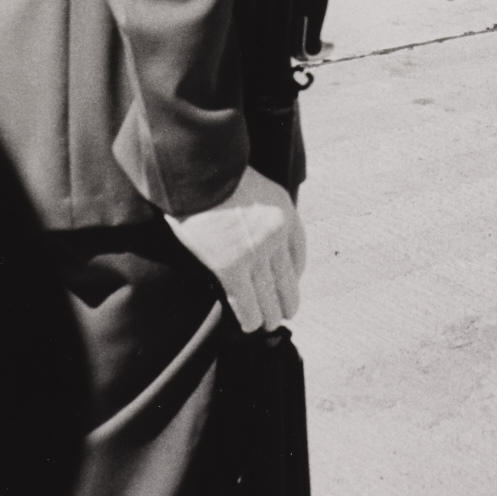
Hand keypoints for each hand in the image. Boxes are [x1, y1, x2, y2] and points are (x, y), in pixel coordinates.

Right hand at [167, 165, 305, 332]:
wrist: (197, 170)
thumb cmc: (217, 174)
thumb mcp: (255, 185)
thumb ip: (261, 209)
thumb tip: (254, 231)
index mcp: (285, 211)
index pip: (298, 251)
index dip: (295, 273)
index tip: (291, 283)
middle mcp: (277, 233)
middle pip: (288, 277)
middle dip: (288, 300)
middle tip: (287, 313)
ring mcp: (255, 251)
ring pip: (269, 294)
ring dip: (271, 314)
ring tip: (268, 324)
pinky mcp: (230, 265)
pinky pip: (245, 300)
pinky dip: (250, 317)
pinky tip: (250, 326)